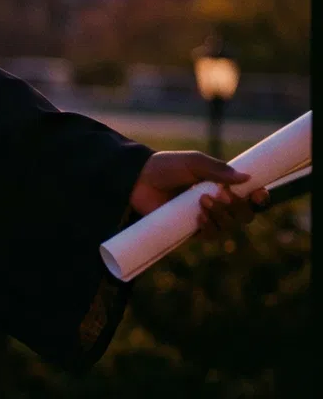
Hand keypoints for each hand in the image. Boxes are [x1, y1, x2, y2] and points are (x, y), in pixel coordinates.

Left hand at [129, 150, 268, 237]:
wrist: (139, 179)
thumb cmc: (167, 167)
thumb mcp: (194, 162)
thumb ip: (218, 170)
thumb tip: (246, 178)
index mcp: (222, 186)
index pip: (249, 196)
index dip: (259, 198)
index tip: (258, 193)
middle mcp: (217, 204)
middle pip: (244, 215)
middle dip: (238, 207)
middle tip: (222, 194)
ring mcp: (204, 218)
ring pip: (228, 227)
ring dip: (222, 216)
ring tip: (203, 200)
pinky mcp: (188, 230)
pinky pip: (209, 236)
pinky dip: (209, 228)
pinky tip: (200, 217)